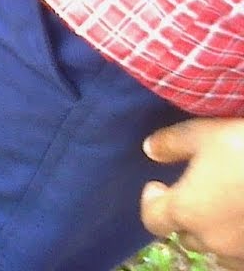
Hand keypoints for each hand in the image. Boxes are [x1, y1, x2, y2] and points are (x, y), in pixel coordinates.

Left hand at [142, 118, 243, 268]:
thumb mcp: (203, 133)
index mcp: (187, 210)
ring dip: (216, 234)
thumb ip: (172, 143)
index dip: (152, 202)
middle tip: (195, 194)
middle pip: (187, 236)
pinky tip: (243, 219)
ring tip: (224, 209)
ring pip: (219, 250)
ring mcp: (242, 251)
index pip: (153, 219)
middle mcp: (213, 238)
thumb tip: (151, 149)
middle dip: (186, 217)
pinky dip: (241, 242)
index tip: (159, 186)